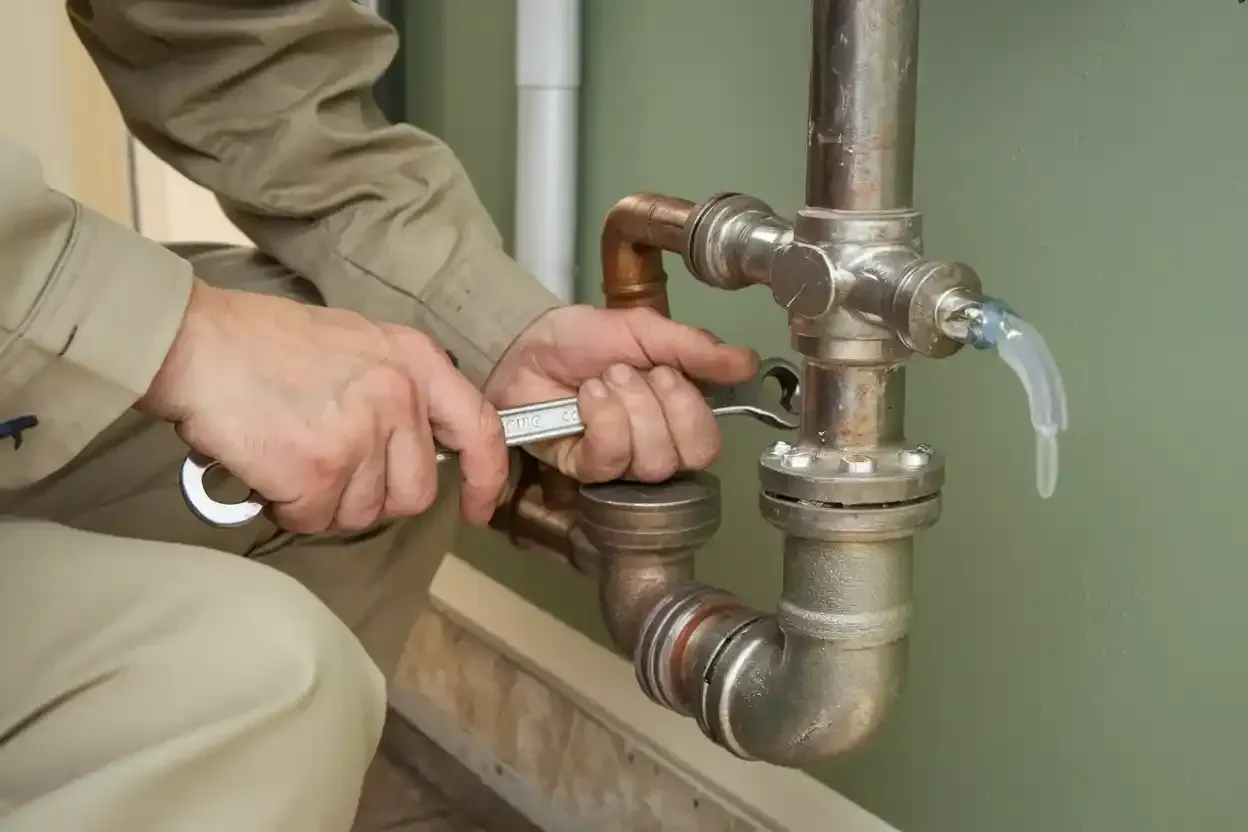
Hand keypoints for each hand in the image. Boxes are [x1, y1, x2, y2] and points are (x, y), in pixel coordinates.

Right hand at [140, 282, 507, 531]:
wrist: (195, 342)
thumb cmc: (261, 343)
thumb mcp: (357, 344)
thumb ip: (395, 390)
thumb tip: (408, 445)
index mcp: (416, 361)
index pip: (481, 429)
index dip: (487, 476)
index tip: (478, 508)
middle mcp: (399, 396)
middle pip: (415, 492)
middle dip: (373, 498)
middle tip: (328, 473)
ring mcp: (362, 433)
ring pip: (362, 513)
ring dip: (324, 503)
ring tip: (288, 456)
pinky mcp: (320, 469)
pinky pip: (315, 518)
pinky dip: (288, 507)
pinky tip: (267, 470)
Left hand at [483, 305, 757, 482]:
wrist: (528, 343)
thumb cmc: (584, 339)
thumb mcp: (645, 330)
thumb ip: (696, 348)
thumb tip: (747, 362)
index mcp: (677, 413)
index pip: (708, 442)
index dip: (690, 410)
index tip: (664, 371)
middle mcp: (655, 444)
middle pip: (687, 459)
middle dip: (658, 408)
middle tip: (627, 373)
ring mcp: (620, 461)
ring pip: (650, 462)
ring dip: (627, 410)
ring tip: (602, 381)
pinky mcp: (584, 469)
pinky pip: (609, 461)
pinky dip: (601, 421)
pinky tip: (586, 397)